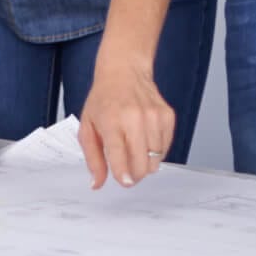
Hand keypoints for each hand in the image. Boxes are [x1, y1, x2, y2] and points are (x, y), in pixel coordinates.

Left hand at [78, 54, 175, 188]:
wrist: (124, 71)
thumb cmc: (104, 100)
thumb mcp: (88, 127)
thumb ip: (93, 158)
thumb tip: (97, 183)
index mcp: (111, 120)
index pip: (119, 155)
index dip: (123, 174)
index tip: (124, 181)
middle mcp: (134, 117)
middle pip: (142, 163)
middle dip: (135, 174)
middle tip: (128, 171)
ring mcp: (154, 116)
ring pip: (156, 158)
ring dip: (146, 163)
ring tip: (135, 150)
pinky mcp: (167, 115)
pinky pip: (165, 147)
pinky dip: (156, 151)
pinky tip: (145, 140)